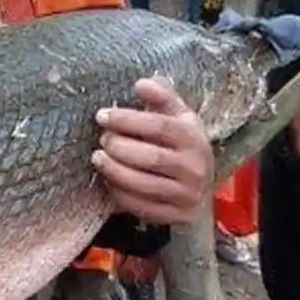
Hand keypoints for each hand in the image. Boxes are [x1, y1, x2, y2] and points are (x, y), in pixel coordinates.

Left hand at [91, 77, 213, 225]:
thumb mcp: (176, 114)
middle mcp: (196, 168)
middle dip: (119, 147)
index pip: (161, 126)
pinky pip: (144, 208)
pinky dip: (121, 194)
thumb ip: (161, 96)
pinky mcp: (179, 216)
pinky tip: (108, 182)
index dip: (128, 120)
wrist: (201, 181)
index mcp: (195, 137)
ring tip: (98, 158)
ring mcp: (189, 195)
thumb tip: (142, 83)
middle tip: (102, 139)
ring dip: (115, 171)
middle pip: (152, 158)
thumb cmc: (179, 141)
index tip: (102, 115)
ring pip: (145, 185)